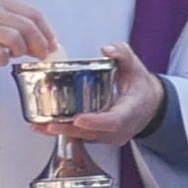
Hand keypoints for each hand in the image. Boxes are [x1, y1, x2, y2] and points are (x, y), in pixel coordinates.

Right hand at [0, 0, 58, 69]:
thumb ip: (11, 24)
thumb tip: (40, 41)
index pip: (33, 14)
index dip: (47, 32)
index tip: (52, 45)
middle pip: (27, 27)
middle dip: (39, 44)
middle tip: (41, 56)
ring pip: (14, 39)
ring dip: (20, 52)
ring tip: (14, 56)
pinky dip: (2, 60)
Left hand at [35, 42, 163, 147]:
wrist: (149, 107)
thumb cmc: (140, 88)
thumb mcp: (136, 67)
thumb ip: (123, 54)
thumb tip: (107, 50)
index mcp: (130, 111)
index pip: (113, 121)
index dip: (96, 122)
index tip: (79, 120)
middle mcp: (119, 129)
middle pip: (93, 134)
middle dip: (69, 130)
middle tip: (49, 125)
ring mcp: (109, 136)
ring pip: (84, 138)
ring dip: (61, 132)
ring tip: (39, 126)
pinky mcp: (100, 137)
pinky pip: (81, 137)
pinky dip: (64, 131)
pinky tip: (44, 126)